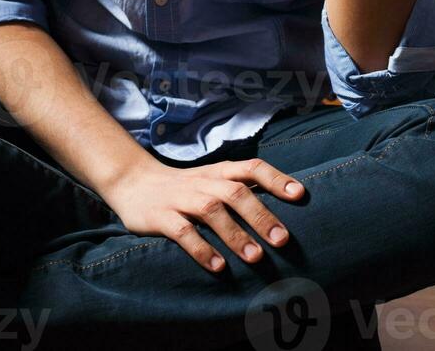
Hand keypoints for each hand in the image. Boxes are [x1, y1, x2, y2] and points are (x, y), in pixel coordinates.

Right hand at [101, 155, 304, 272]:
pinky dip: (200, 248)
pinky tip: (217, 266)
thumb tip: (280, 210)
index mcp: (219, 172)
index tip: (300, 195)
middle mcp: (203, 182)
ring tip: (255, 257)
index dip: (277, 179)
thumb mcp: (212, 181)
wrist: (134, 182)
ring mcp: (181, 198)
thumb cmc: (185, 187)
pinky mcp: (161, 216)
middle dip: (260, 215)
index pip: (252, 167)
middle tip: (282, 240)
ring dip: (234, 234)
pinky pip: (182, 231)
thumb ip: (241, 190)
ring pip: (211, 210)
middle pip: (235, 192)